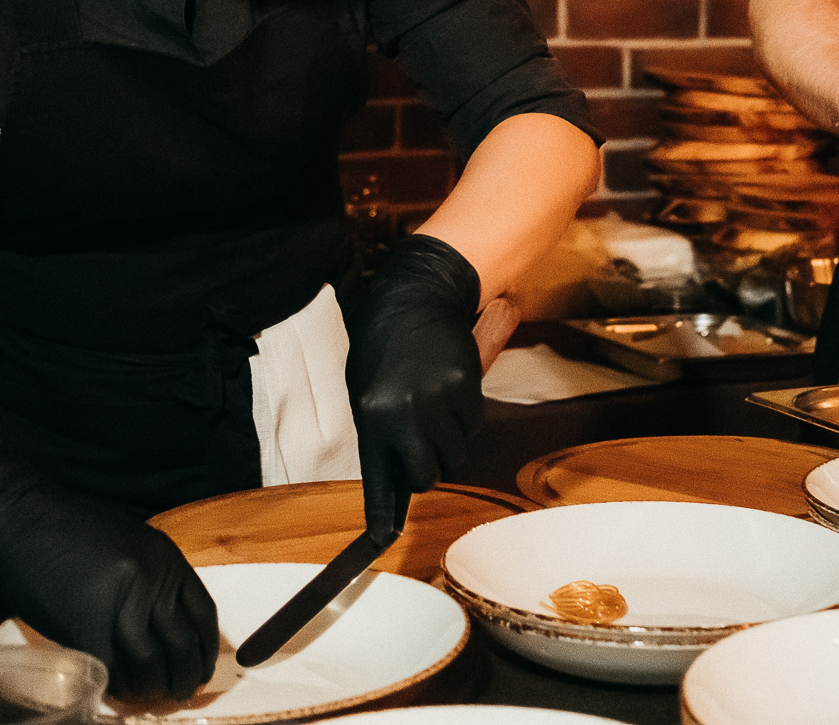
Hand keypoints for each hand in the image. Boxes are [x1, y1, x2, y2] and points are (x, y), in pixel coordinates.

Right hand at [0, 443, 216, 698]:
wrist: (18, 518)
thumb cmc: (70, 530)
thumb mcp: (131, 542)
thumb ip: (153, 578)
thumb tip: (168, 625)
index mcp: (166, 557)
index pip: (203, 614)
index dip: (205, 651)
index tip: (201, 671)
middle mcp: (152, 578)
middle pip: (182, 643)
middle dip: (184, 677)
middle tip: (178, 695)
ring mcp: (120, 600)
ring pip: (148, 662)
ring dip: (149, 687)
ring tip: (146, 698)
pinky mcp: (84, 623)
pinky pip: (109, 667)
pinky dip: (114, 685)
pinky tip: (112, 689)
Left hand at [341, 232, 483, 546]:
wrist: (417, 297)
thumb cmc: (383, 345)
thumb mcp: (366, 391)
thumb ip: (380, 433)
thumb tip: (396, 474)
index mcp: (374, 415)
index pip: (381, 478)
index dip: (383, 515)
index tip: (380, 540)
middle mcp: (407, 413)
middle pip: (426, 475)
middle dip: (425, 467)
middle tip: (419, 442)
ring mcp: (441, 401)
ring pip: (455, 453)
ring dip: (447, 442)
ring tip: (432, 407)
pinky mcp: (469, 388)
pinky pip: (472, 426)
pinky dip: (464, 418)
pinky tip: (449, 392)